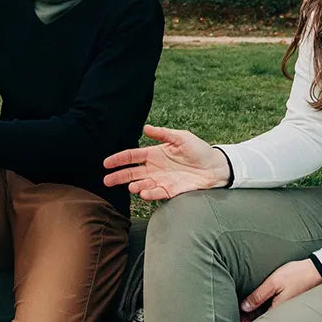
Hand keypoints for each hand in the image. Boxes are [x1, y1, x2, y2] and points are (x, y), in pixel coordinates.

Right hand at [103, 124, 230, 199]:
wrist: (215, 167)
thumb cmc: (199, 150)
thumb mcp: (181, 137)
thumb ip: (163, 133)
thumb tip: (146, 128)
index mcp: (154, 154)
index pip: (132, 156)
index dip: (119, 159)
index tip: (106, 163)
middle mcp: (154, 168)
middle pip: (132, 173)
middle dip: (119, 177)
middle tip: (106, 181)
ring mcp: (161, 180)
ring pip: (142, 184)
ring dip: (136, 186)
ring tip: (132, 187)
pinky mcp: (170, 190)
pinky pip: (157, 193)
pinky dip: (150, 194)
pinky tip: (143, 193)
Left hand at [239, 260, 321, 321]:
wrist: (317, 270)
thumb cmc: (295, 275)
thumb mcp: (273, 283)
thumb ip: (258, 296)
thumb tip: (244, 308)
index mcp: (278, 311)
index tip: (237, 316)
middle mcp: (283, 315)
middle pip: (263, 321)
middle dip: (250, 318)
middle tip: (238, 312)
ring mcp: (287, 310)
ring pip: (269, 316)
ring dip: (258, 313)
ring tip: (246, 307)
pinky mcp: (290, 304)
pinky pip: (275, 310)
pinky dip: (266, 308)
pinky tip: (261, 302)